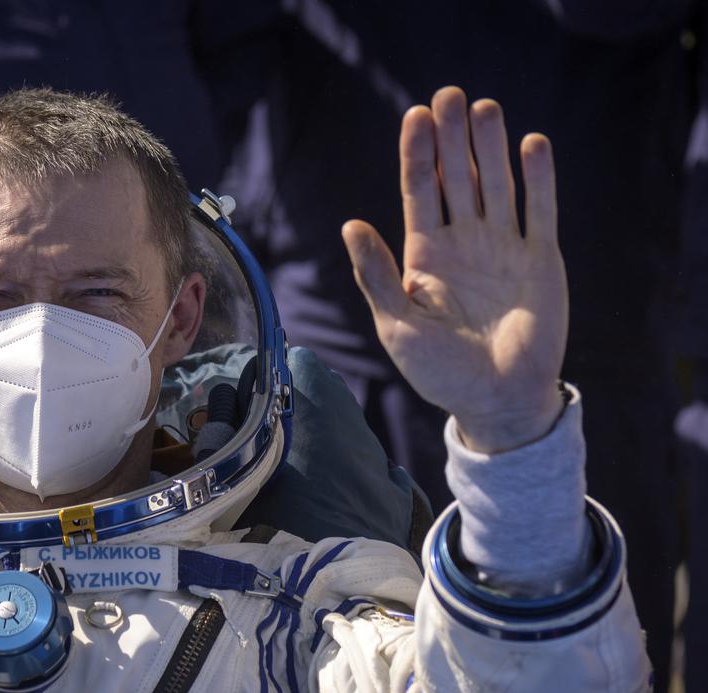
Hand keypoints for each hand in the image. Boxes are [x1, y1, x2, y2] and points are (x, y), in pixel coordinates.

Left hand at [342, 86, 567, 452]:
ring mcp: (503, 248)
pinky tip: (532, 145)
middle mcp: (463, 244)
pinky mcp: (540, 259)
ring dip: (492, 147)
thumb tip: (350, 224)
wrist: (497, 399)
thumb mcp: (397, 325)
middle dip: (452, 138)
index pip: (419, 193)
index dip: (417, 154)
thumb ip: (376, 275)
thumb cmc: (440, 371)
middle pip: (456, 178)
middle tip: (448, 95)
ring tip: (484, 108)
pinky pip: (539, 211)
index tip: (415, 116)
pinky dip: (538, 179)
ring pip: (496, 184)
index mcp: (425, 257)